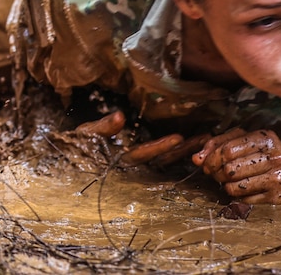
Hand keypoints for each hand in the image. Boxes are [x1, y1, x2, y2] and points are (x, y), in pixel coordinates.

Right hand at [72, 111, 207, 167]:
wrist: (74, 155)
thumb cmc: (78, 143)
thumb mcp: (86, 133)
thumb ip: (103, 127)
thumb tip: (120, 116)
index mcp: (120, 157)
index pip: (143, 153)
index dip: (160, 146)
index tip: (178, 137)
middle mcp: (134, 164)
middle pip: (163, 160)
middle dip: (184, 150)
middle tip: (205, 140)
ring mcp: (140, 162)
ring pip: (168, 159)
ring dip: (186, 150)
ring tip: (205, 140)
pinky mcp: (143, 158)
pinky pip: (166, 157)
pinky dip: (180, 151)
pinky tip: (195, 144)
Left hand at [193, 128, 280, 203]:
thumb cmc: (263, 153)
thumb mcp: (243, 140)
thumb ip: (218, 144)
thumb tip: (196, 158)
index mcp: (265, 138)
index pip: (228, 150)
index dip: (211, 158)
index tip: (206, 163)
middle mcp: (275, 156)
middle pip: (230, 169)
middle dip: (216, 173)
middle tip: (215, 173)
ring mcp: (278, 178)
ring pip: (236, 186)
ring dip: (225, 185)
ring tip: (228, 181)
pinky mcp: (278, 197)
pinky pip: (245, 199)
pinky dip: (237, 196)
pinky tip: (242, 188)